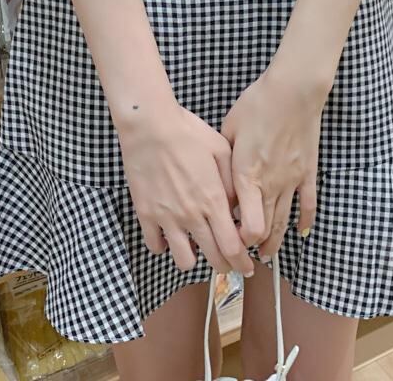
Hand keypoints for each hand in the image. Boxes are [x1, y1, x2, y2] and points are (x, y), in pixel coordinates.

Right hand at [116, 97, 253, 275]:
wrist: (149, 124)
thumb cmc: (187, 132)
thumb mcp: (221, 150)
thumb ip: (233, 182)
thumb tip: (239, 207)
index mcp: (213, 200)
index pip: (233, 247)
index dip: (242, 262)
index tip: (247, 266)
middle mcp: (192, 215)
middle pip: (213, 259)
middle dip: (226, 266)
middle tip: (228, 263)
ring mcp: (166, 217)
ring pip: (184, 260)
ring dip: (194, 257)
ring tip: (196, 244)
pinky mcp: (145, 214)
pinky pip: (155, 245)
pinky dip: (164, 245)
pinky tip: (170, 233)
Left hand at [221, 69, 323, 257]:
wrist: (292, 91)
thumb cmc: (257, 105)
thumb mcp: (229, 130)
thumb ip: (224, 160)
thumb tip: (218, 179)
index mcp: (247, 176)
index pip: (247, 226)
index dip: (238, 239)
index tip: (228, 237)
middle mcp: (271, 184)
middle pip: (265, 230)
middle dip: (253, 247)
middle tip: (244, 255)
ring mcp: (292, 181)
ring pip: (285, 222)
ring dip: (275, 242)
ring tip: (265, 254)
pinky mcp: (308, 173)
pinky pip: (308, 205)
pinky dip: (304, 222)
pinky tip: (300, 233)